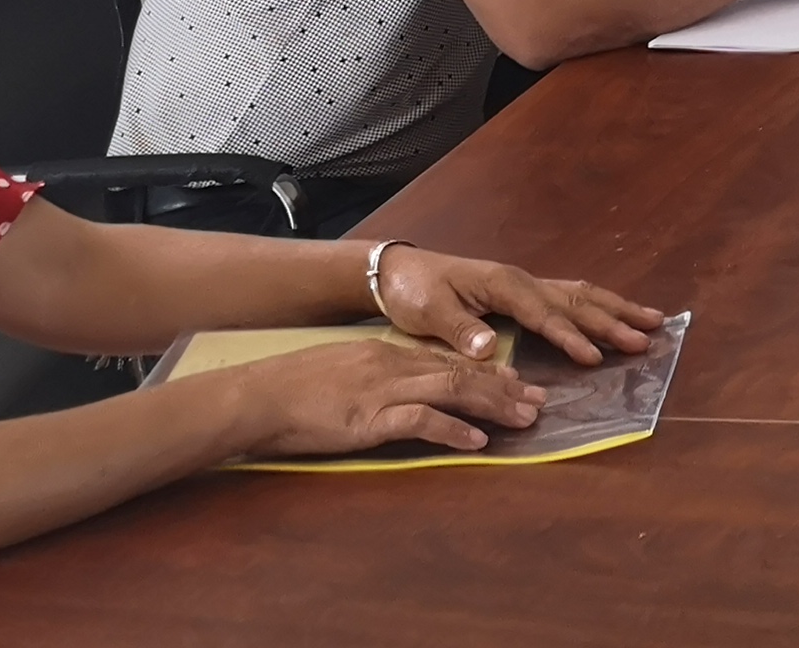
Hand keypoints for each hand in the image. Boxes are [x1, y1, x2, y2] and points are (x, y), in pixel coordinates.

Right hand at [231, 332, 538, 457]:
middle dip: (505, 387)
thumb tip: (400, 393)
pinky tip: (477, 443)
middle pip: (462, 372)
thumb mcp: (342, 371)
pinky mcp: (370, 418)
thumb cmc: (293, 388)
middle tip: (539, 400)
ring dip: (494, 406)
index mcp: (387, 354)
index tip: (517, 382)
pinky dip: (454, 431)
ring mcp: (384, 390)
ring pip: (453, 391)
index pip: (449, 360)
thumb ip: (375, 378)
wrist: (259, 395)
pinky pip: (422, 421)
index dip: (487, 372)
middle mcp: (394, 366)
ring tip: (525, 418)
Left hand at [372, 248, 667, 366]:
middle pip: (576, 300)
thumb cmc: (413, 292)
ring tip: (652, 320)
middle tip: (646, 337)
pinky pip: (569, 296)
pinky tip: (614, 312)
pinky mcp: (523, 291)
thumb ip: (460, 330)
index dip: (569, 337)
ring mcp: (525, 283)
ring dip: (616, 308)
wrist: (399, 271)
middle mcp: (521, 281)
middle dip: (612, 320)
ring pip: (580, 294)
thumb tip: (487, 348)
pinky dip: (598, 304)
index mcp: (503, 285)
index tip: (594, 357)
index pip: (544, 315)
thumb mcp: (429, 312)